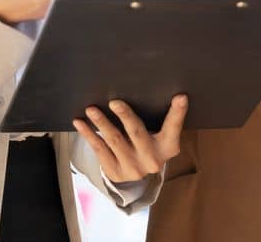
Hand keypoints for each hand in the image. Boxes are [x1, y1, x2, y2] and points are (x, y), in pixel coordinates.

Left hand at [73, 95, 187, 182]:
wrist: (137, 173)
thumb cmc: (149, 143)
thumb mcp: (159, 135)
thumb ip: (160, 118)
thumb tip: (154, 88)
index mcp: (168, 147)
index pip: (174, 127)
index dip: (178, 112)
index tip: (180, 96)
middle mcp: (152, 159)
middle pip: (137, 133)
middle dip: (126, 116)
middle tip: (114, 102)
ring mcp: (133, 168)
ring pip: (114, 141)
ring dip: (101, 123)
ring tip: (91, 109)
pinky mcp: (115, 172)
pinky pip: (99, 149)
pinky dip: (89, 134)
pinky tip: (80, 123)